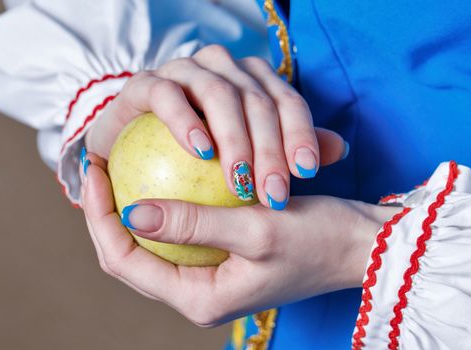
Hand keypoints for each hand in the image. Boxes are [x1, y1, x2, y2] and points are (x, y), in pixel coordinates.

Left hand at [80, 152, 398, 326]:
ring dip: (130, 209)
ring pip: (150, 244)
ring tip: (119, 169)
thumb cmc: (319, 240)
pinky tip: (157, 174)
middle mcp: (198, 294)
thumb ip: (193, 224)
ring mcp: (209, 276)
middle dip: (106, 215)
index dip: (100, 218)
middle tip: (100, 168)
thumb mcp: (258, 229)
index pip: (125, 262)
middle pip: (129, 256)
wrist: (360, 245)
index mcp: (199, 299)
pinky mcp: (221, 257)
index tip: (95, 172)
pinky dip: (163, 206)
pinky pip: (177, 233)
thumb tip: (132, 212)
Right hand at [85, 45, 347, 208]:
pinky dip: (186, 122)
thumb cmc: (196, 166)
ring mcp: (183, 72)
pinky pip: (168, 95)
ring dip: (234, 138)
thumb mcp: (249, 162)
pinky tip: (202, 152)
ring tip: (241, 181)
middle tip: (275, 194)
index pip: (286, 100)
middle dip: (270, 148)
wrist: (132, 156)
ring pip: (219, 93)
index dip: (301, 132)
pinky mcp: (145, 84)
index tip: (308, 173)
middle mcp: (221, 69)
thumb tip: (338, 148)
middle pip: (257, 100)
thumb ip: (288, 150)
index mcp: (250, 81)